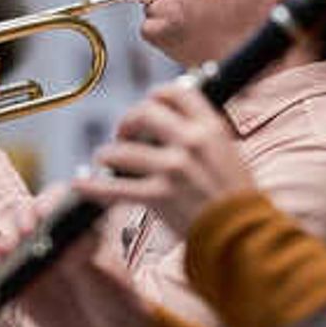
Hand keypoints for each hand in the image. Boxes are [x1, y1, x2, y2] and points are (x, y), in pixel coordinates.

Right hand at [0, 188, 152, 326]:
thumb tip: (71, 244)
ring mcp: (32, 261)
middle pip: (23, 218)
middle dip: (14, 225)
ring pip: (4, 244)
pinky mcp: (19, 288)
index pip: (55, 202)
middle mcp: (51, 238)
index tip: (38, 219)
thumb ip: (86, 260)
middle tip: (14, 242)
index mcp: (77, 226)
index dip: (43, 205)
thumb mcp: (106, 277)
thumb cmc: (117, 299)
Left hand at [79, 81, 253, 234]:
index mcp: (210, 127)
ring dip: (108, 154)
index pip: (177, 91)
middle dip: (127, 121)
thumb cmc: (237, 198)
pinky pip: (114, 189)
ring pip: (122, 150)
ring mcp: (172, 168)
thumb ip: (202, 135)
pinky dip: (93, 187)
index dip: (156, 95)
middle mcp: (190, 142)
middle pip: (143, 112)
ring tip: (106, 160)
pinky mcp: (158, 196)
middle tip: (123, 134)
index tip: (148, 104)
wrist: (244, 235)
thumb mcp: (229, 152)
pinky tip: (82, 185)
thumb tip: (173, 123)